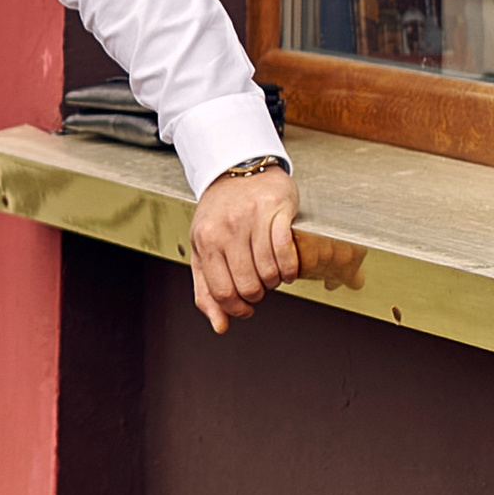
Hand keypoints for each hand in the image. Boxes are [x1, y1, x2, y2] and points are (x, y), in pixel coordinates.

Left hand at [189, 167, 299, 334]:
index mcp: (205, 241)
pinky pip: (286, 251)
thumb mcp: (203, 249)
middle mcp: (226, 229)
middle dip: (257, 295)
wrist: (238, 168)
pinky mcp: (276, 209)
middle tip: (260, 288)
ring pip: (268, 272)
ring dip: (274, 282)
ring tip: (272, 275)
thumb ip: (206, 289)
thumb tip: (220, 326)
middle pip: (247, 286)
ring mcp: (251, 219)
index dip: (236, 309)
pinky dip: (290, 269)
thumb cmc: (220, 213)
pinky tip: (288, 270)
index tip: (245, 309)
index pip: (221, 292)